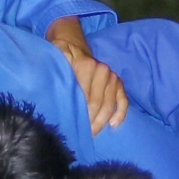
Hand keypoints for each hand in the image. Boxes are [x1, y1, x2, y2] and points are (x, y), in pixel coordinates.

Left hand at [47, 16, 126, 133]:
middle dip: (90, 122)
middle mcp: (103, 71)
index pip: (85, 96)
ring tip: (93, 134)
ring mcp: (112, 78)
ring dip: (102, 122)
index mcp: (87, 65)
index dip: (79, 113)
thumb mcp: (56, 53)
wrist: (73, 43)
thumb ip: (57, 62)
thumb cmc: (61, 54)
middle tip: (82, 135)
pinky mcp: (118, 83)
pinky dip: (120, 114)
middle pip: (98, 104)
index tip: (73, 126)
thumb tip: (55, 77)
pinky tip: (113, 125)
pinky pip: (123, 101)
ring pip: (109, 105)